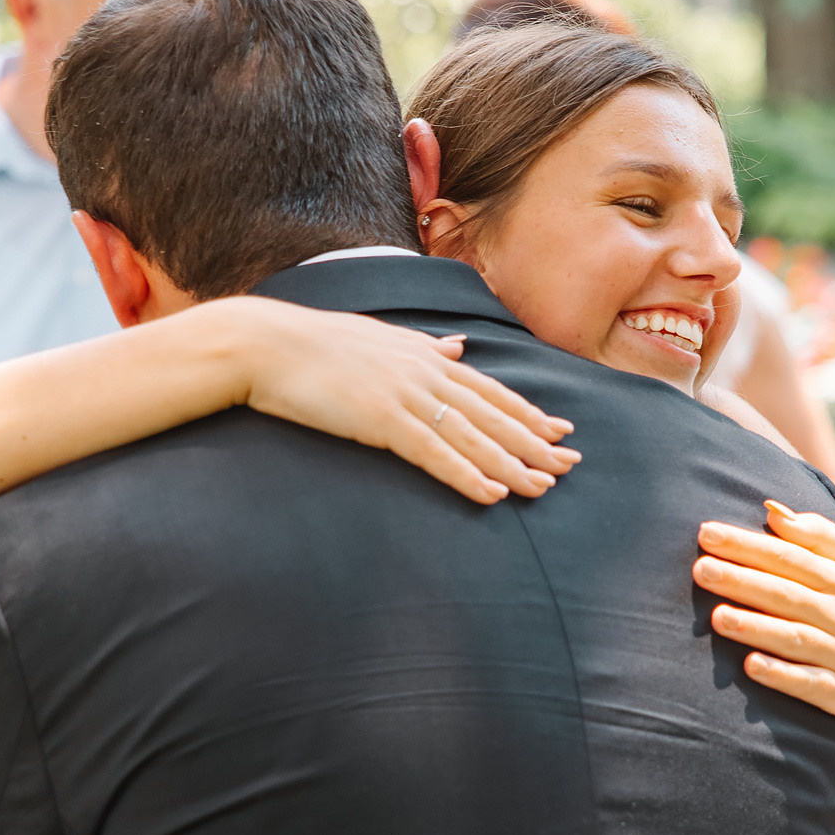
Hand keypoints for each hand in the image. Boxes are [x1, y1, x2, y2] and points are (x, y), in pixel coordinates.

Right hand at [224, 297, 578, 503]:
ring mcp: (405, 395)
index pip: (488, 389)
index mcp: (424, 356)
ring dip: (510, 464)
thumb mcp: (378, 339)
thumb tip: (458, 346)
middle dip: (534, 442)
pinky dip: (467, 475)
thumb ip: (423, 348)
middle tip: (571, 465)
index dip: (527, 412)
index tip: (560, 429)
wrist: (264, 344)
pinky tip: (492, 495)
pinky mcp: (381, 420)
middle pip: (492, 414)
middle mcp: (424, 372)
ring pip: (472, 437)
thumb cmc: (313, 344)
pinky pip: (434, 454)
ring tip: (543, 487)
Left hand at [694, 501, 834, 728]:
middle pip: (787, 594)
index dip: (747, 545)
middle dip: (742, 581)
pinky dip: (783, 674)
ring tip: (716, 617)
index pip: (789, 557)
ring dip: (756, 627)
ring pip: (795, 638)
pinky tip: (751, 666)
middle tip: (700, 569)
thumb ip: (816, 535)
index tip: (706, 533)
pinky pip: (811, 683)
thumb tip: (770, 510)